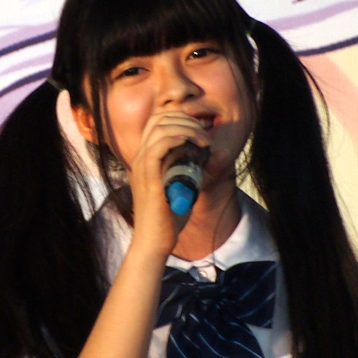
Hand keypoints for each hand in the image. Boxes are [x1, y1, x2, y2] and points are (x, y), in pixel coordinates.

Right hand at [126, 111, 210, 256]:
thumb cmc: (169, 216)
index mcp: (146, 157)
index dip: (180, 117)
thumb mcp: (185, 184)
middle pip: (158, 118)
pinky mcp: (148, 177)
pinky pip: (157, 147)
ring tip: (203, 140)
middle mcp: (141, 157)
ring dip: (185, 128)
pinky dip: (175, 139)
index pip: (157, 121)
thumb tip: (216, 153)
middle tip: (205, 134)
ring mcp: (142, 166)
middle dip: (186, 119)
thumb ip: (194, 168)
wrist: (154, 240)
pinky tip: (191, 143)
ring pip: (159, 128)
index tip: (201, 129)